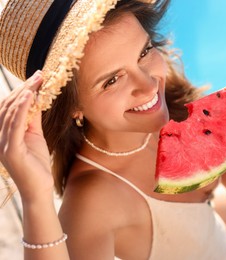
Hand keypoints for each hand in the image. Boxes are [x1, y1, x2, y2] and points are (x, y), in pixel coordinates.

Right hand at [0, 71, 52, 201]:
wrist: (39, 190)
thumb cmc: (36, 164)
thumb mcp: (35, 136)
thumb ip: (33, 118)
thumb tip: (36, 98)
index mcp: (3, 133)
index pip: (8, 107)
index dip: (20, 90)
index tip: (36, 77)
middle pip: (8, 107)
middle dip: (23, 89)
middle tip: (39, 75)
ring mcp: (3, 144)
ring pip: (10, 113)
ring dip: (23, 95)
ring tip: (36, 82)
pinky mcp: (11, 151)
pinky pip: (15, 126)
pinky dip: (22, 109)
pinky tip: (29, 97)